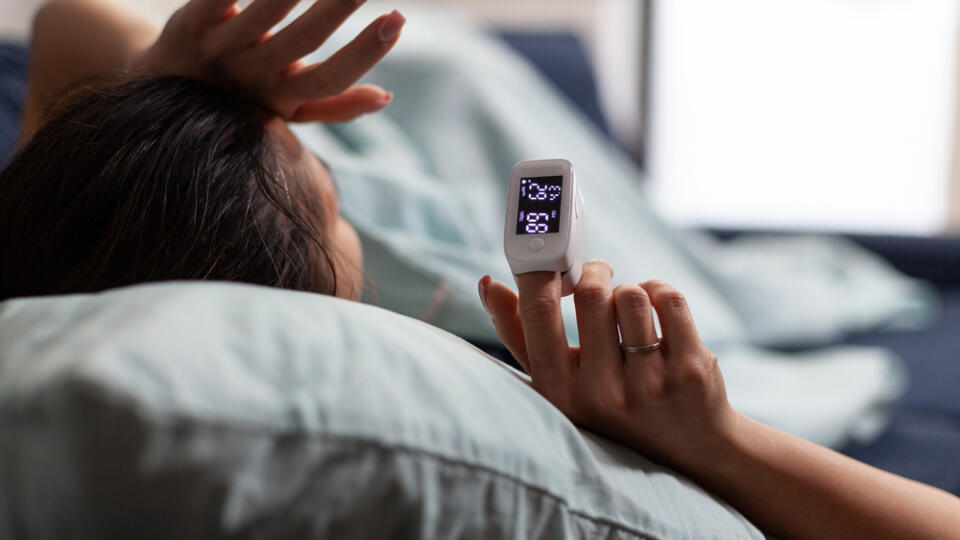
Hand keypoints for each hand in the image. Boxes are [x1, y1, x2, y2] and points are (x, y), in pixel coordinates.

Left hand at [135, 0, 403, 121]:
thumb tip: (386, 97)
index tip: (396, 20)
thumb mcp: (287, 109)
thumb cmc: (241, 97)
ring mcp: (220, 47)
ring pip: (268, 8)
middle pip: (306, 38)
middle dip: (340, 5)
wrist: (164, 88)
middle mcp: (252, 75)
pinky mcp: (191, 21)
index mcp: (281, 97)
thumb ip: (335, 105)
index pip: (331, 79)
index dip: (365, 52)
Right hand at [478, 261, 735, 467]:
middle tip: (597, 276)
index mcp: (558, 390)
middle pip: (592, 293)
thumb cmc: (608, 402)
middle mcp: (601, 393)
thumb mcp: (557, 380)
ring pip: (633, 294)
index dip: (540, 270)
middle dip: (595, 273)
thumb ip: (518, 332)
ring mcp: (649, 384)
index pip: (537, 310)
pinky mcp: (690, 370)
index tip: (546, 254)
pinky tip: (658, 309)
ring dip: (631, 290)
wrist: (687, 445)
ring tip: (630, 307)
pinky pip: (669, 300)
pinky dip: (661, 292)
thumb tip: (487, 284)